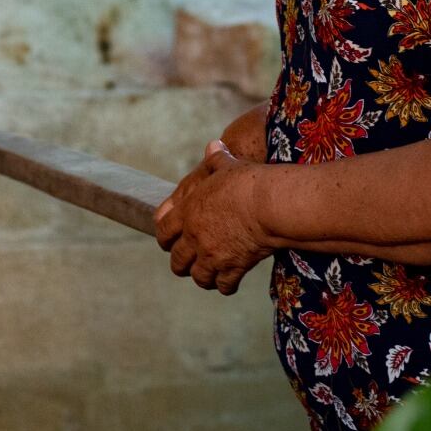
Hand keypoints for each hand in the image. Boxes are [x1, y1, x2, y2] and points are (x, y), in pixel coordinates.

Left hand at [154, 140, 272, 294]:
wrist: (267, 204)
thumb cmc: (247, 181)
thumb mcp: (227, 165)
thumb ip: (216, 158)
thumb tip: (214, 145)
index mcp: (187, 212)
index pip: (162, 231)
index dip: (164, 238)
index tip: (168, 241)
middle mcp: (194, 237)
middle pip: (177, 260)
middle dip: (181, 263)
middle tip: (187, 263)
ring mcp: (212, 255)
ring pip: (198, 277)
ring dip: (202, 276)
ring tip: (208, 275)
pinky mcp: (232, 268)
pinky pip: (223, 285)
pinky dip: (225, 286)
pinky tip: (230, 282)